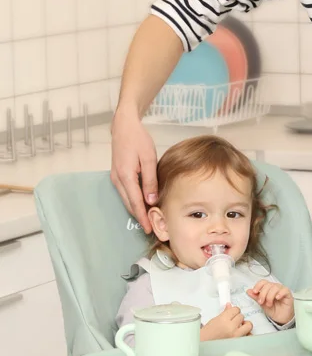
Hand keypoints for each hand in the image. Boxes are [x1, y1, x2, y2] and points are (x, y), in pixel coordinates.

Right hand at [110, 107, 158, 232]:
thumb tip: (151, 199)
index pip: (135, 202)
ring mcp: (115, 178)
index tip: (149, 228)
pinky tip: (142, 205)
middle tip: (151, 229)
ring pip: (126, 199)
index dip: (142, 217)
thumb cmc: (138, 139)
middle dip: (139, 217)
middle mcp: (117, 179)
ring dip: (136, 210)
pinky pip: (125, 193)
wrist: (124, 127)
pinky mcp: (117, 175)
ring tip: (148, 220)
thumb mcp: (149, 158)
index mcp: (125, 176)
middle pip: (129, 204)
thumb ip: (150, 179)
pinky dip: (133, 201)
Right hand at [202, 303, 252, 340]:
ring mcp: (236, 336)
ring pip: (248, 325)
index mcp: (223, 320)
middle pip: (242, 316)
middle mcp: (231, 327)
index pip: (236, 309)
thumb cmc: (207, 333)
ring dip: (245, 325)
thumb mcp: (215, 320)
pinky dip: (247, 335)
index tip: (232, 313)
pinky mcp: (238, 343)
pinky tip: (243, 334)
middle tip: (233, 321)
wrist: (203, 344)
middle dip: (238, 317)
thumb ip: (224, 313)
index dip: (234, 311)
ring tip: (239, 327)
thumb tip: (230, 305)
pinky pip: (249, 336)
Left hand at [247, 280, 294, 325]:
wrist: (281, 318)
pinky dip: (279, 293)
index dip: (258, 286)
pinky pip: (284, 290)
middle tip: (261, 302)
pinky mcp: (288, 294)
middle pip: (268, 285)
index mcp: (268, 288)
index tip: (254, 292)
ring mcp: (282, 290)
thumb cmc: (273, 310)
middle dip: (262, 294)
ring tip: (269, 304)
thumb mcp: (262, 304)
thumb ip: (256, 297)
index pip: (263, 282)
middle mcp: (275, 288)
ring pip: (275, 287)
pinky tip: (277, 298)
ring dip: (270, 296)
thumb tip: (249, 291)